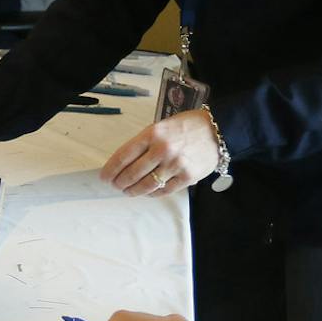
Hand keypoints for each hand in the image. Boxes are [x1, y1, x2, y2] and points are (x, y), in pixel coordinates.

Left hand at [100, 109, 217, 196]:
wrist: (217, 130)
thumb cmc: (187, 127)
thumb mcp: (162, 127)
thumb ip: (145, 142)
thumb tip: (125, 162)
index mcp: (153, 134)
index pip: (124, 155)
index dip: (111, 169)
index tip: (105, 177)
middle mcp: (162, 149)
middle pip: (132, 173)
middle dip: (120, 182)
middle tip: (116, 185)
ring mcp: (175, 165)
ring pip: (146, 185)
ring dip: (133, 191)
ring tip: (127, 191)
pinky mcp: (187, 177)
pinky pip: (164, 190)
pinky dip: (152, 193)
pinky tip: (147, 192)